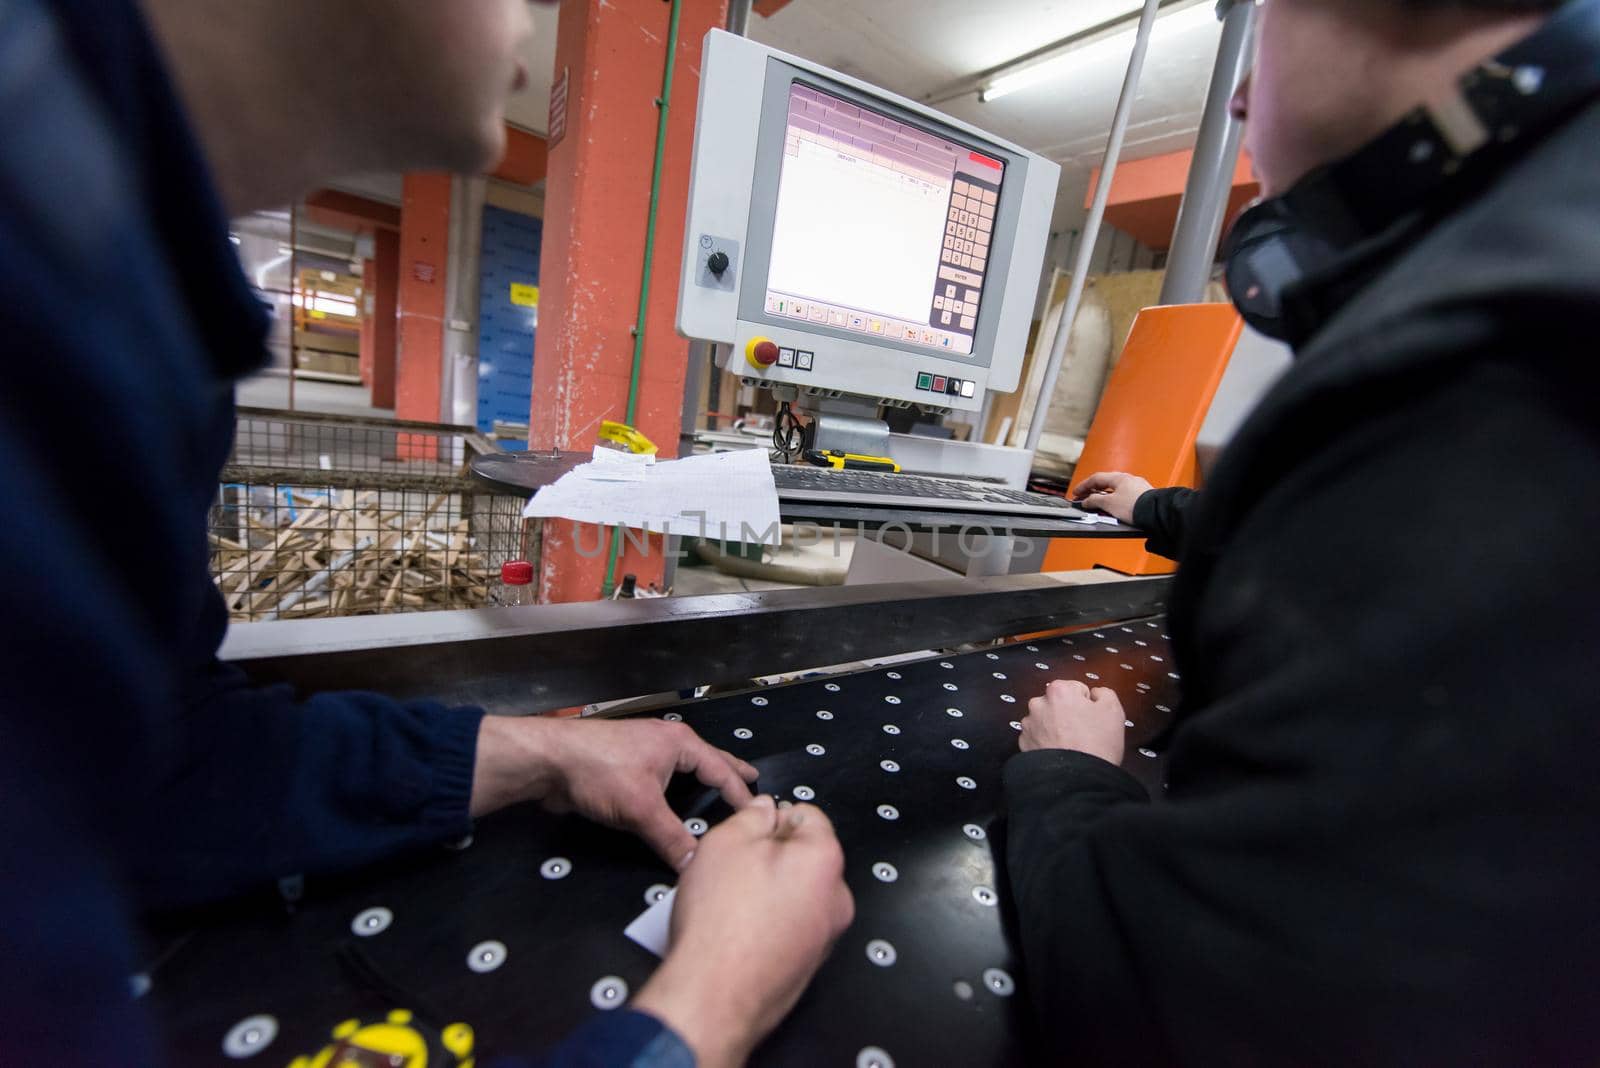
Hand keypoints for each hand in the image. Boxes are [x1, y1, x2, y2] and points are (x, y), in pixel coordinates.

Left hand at [471, 716, 757, 869]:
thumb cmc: (600, 772)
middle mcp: (667, 743)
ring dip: (703, 780)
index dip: (741, 793)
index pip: (721, 770)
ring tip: (720, 790)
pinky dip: (678, 788)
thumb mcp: (641, 809)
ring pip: (684, 769)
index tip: (760, 812)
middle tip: (754, 779)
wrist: (549, 761)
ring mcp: (645, 752)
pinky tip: (677, 800)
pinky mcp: (626, 767)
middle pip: (708, 759)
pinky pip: (664, 779)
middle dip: (729, 771)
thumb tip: (695, 865)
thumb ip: (671, 838)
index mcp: (680, 744)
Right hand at [633, 797, 853, 1067]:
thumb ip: (751, 817)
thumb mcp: (725, 843)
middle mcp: (836, 900)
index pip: (809, 815)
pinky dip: (768, 923)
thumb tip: (764, 810)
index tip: (748, 830)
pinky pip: (790, 928)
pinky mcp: (807, 966)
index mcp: (825, 861)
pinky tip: (736, 931)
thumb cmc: (720, 919)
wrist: (714, 997)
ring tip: (729, 902)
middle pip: (805, 858)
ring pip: (796, 895)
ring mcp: (825, 938)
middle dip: (771, 857)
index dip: (774, 816)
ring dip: (768, 891)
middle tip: (732, 867)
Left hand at [1020, 679, 1125, 765]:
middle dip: (1069, 714)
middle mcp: (1038, 704)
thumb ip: (1104, 693)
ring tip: (1072, 744)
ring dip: (1056, 728)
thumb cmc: (1096, 744)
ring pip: (1047, 721)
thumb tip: (1095, 694)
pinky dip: (1047, 743)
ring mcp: (1028, 725)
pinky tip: (1060, 752)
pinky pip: (1038, 738)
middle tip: (1083, 732)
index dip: (1088, 704)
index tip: (1092, 719)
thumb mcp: (1113, 710)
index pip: (1077, 689)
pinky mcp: (1024, 744)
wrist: (1078, 779)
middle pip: (1058, 704)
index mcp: (1058, 690)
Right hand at [1070, 471, 1153, 524]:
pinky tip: (1114, 510)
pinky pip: (1125, 497)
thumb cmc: (1135, 506)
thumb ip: (1094, 501)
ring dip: (1105, 498)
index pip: (1096, 478)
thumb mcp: (1108, 504)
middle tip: (1085, 499)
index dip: (1083, 486)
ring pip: (1116, 491)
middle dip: (1094, 491)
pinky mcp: (1143, 498)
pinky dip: (1115, 502)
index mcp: (1119, 477)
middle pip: (1106, 484)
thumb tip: (1086, 501)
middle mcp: (1129, 480)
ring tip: (1099, 507)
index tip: (1076, 493)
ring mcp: (1137, 488)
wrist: (1155, 513)